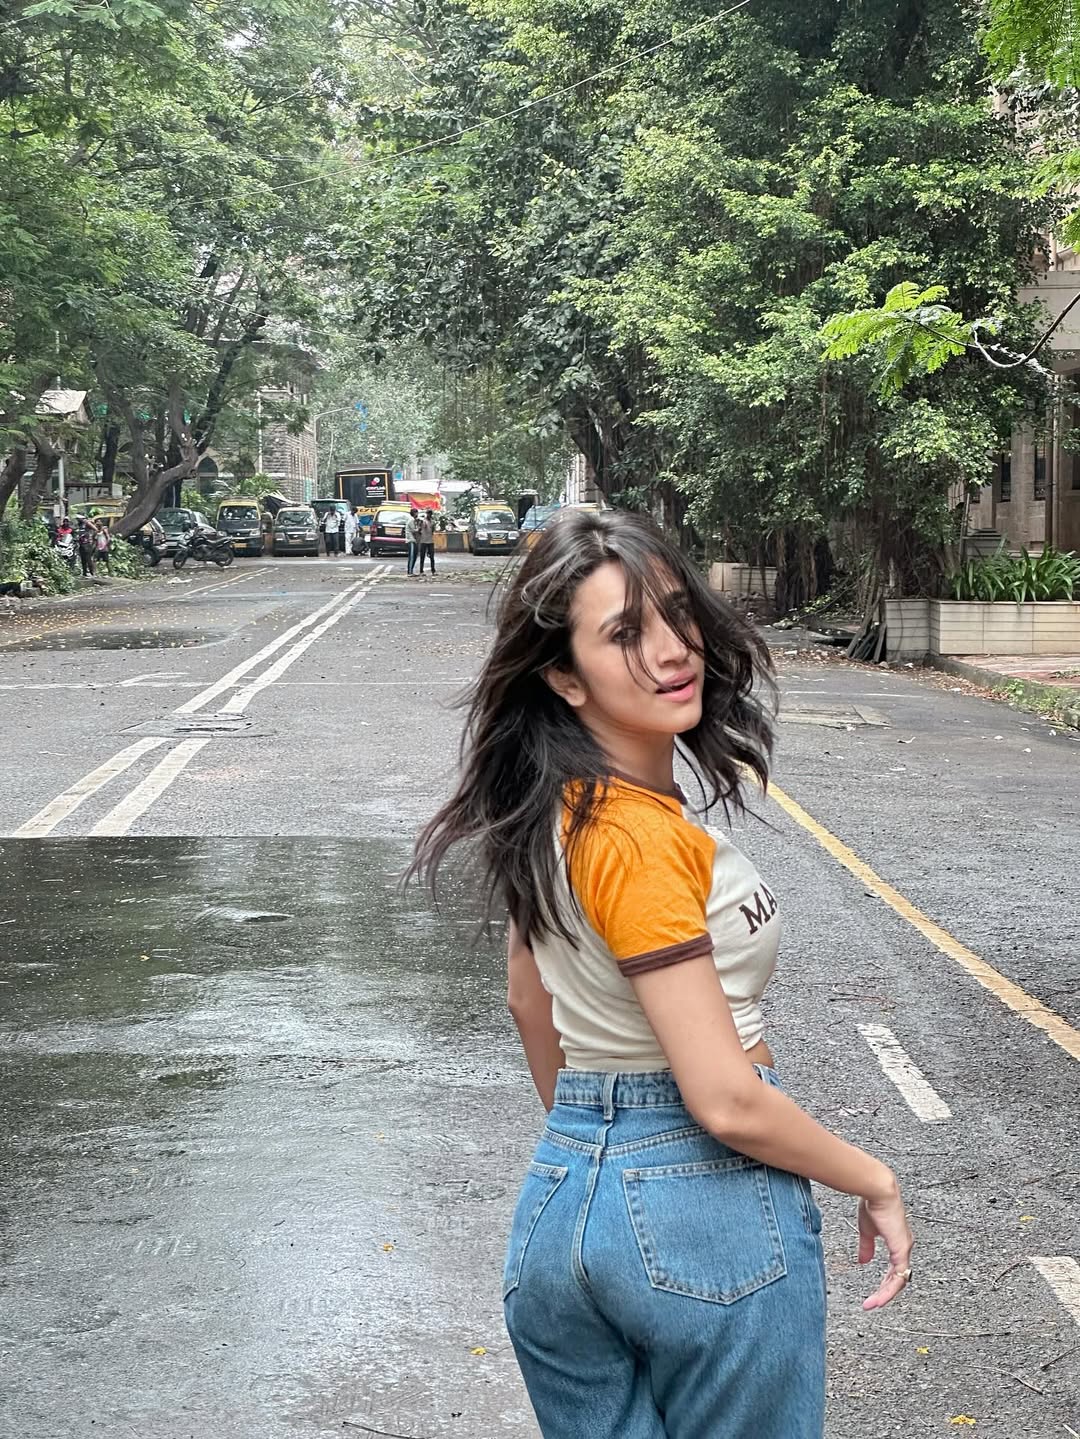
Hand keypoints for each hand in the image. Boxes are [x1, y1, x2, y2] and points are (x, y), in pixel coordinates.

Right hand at [857, 1182, 912, 1310]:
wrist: (877, 1191)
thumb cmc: (873, 1204)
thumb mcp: (867, 1230)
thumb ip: (867, 1247)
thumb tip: (863, 1261)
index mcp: (897, 1242)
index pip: (895, 1270)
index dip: (886, 1282)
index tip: (875, 1292)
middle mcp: (904, 1247)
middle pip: (899, 1279)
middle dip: (885, 1293)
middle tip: (872, 1303)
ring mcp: (904, 1249)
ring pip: (900, 1281)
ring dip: (886, 1294)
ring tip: (873, 1304)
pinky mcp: (901, 1249)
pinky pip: (898, 1276)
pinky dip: (889, 1289)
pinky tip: (880, 1296)